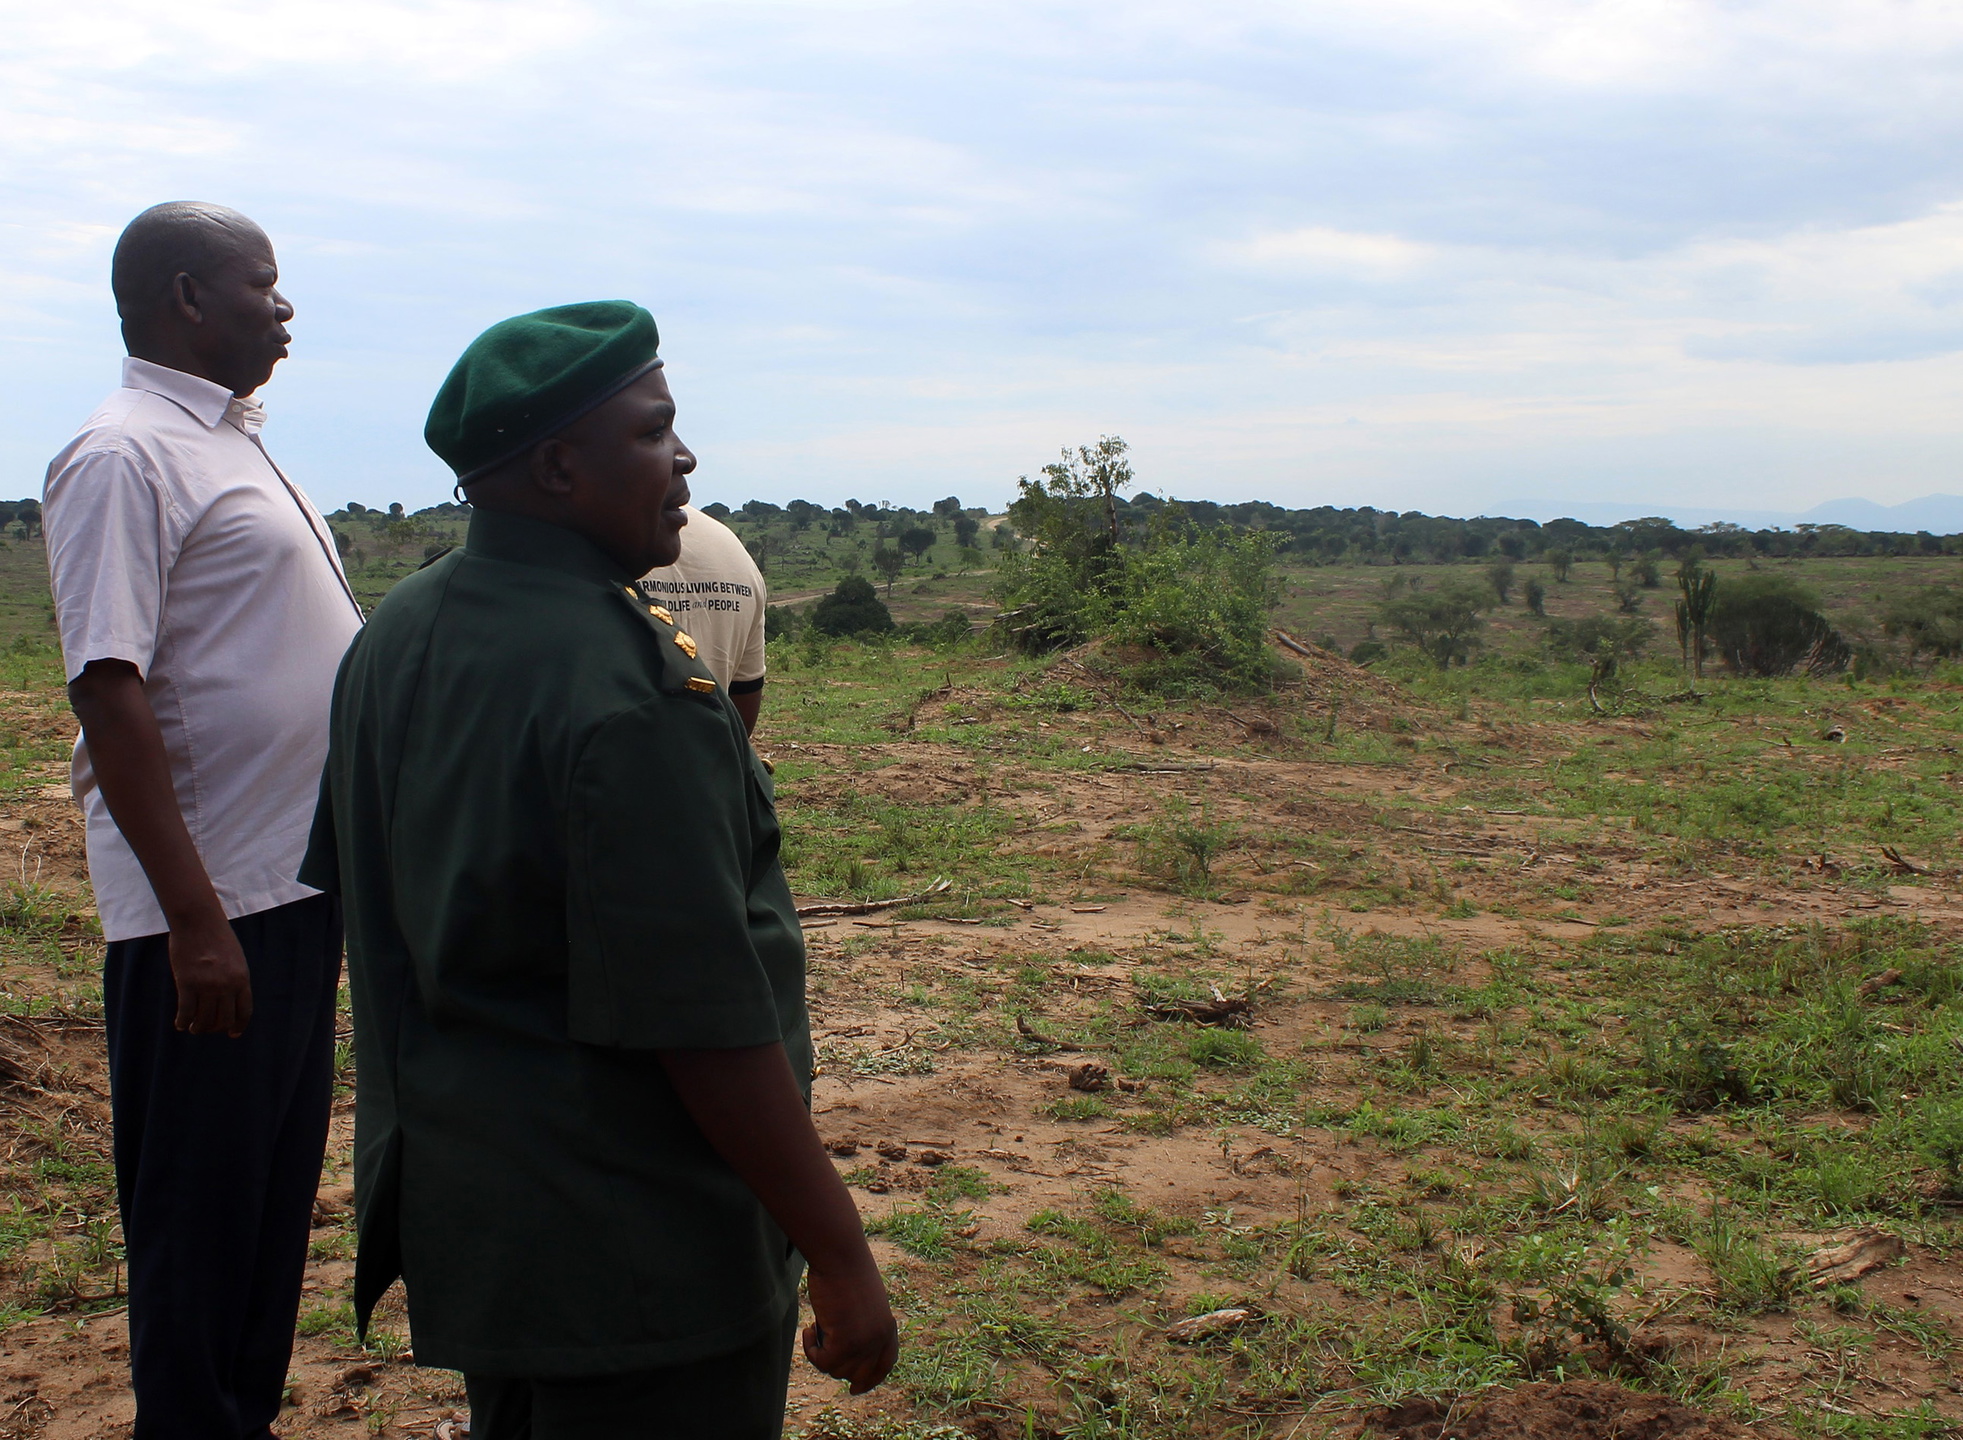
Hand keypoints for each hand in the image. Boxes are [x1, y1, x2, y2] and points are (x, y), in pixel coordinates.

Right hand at [168, 911, 251, 1036]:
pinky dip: (183, 1021)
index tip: (233, 1033)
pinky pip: (186, 1012)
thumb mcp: (235, 958)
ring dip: (198, 1028)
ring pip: (204, 1020)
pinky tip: (180, 1024)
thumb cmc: (216, 937)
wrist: (199, 921)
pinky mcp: (187, 983)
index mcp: (242, 979)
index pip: (244, 1011)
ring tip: (193, 1028)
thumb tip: (229, 1000)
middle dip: (215, 1028)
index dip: (239, 1026)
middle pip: (224, 1020)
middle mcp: (227, 985)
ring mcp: (207, 985)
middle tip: (206, 1028)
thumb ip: (234, 979)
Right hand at [802, 1259, 897, 1394]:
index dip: (872, 1378)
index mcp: (888, 1326)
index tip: (856, 1388)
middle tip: (820, 1351)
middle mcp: (880, 1339)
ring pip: (838, 1370)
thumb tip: (843, 1350)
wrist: (840, 1256)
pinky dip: (811, 1349)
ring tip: (817, 1324)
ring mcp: (865, 1344)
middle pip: (860, 1375)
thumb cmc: (846, 1270)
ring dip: (822, 1352)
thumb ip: (859, 1324)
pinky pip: (822, 1363)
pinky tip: (808, 1327)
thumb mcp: (861, 1300)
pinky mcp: (845, 1344)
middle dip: (839, 1367)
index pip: (885, 1363)